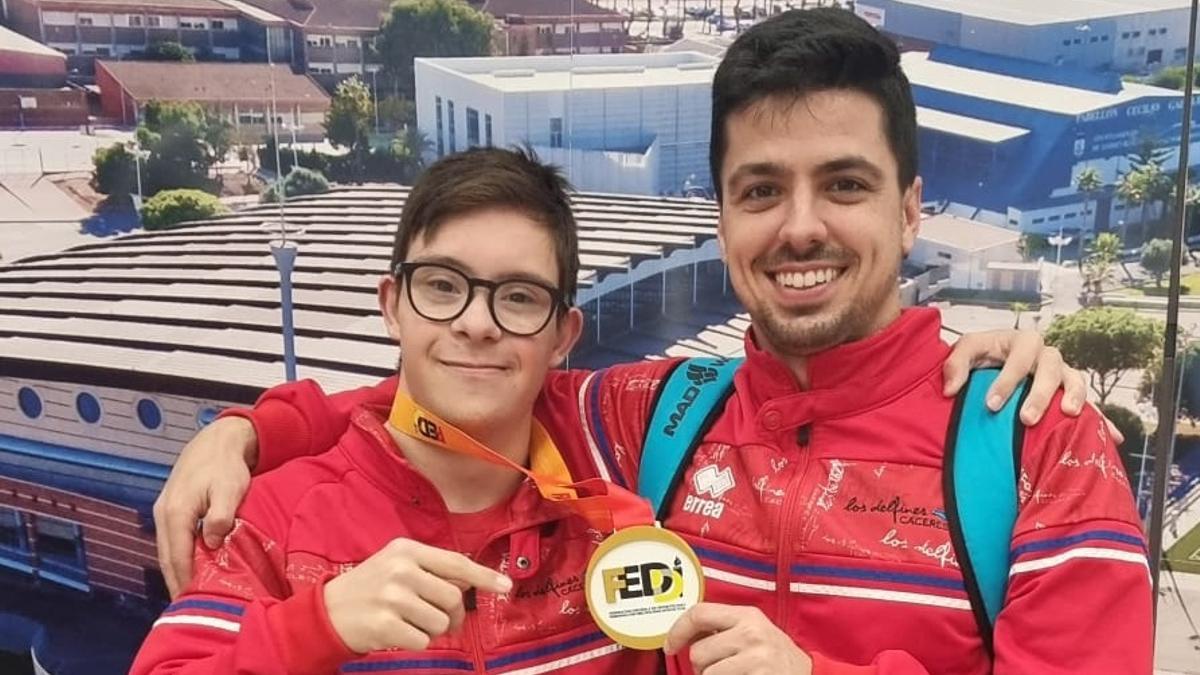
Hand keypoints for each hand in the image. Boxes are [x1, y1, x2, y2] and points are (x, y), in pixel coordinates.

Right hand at [153, 416, 257, 597]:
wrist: (217, 440)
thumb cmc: (226, 466)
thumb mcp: (229, 489)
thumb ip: (220, 517)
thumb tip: (212, 544)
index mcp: (176, 513)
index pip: (177, 557)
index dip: (183, 582)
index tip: (190, 604)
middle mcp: (163, 514)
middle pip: (167, 558)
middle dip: (176, 583)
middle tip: (186, 610)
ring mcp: (163, 511)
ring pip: (167, 550)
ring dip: (175, 572)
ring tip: (187, 596)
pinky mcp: (170, 508)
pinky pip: (171, 541)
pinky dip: (177, 558)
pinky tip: (187, 569)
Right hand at [323, 538, 512, 653]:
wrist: (326, 612)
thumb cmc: (370, 588)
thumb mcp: (397, 565)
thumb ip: (433, 569)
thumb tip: (471, 581)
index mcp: (407, 550)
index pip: (456, 563)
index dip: (484, 576)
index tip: (506, 586)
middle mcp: (401, 570)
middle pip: (454, 598)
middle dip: (454, 615)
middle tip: (442, 621)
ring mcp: (392, 598)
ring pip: (441, 623)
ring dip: (431, 630)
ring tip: (408, 622)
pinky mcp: (384, 626)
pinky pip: (423, 641)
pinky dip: (415, 642)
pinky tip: (396, 633)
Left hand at [664, 603, 811, 674]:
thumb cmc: (773, 654)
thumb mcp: (753, 631)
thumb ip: (722, 628)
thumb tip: (681, 634)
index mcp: (747, 615)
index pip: (698, 613)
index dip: (677, 631)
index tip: (669, 646)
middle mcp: (751, 634)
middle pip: (698, 653)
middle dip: (702, 666)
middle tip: (721, 668)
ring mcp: (756, 659)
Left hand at [943, 330, 1124, 442]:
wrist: (995, 362)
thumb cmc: (982, 355)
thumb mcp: (965, 351)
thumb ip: (955, 364)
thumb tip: (950, 389)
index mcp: (1023, 342)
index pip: (1019, 358)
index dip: (1006, 381)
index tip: (991, 405)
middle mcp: (1047, 356)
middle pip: (1052, 370)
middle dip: (1040, 394)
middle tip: (1026, 419)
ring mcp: (1063, 374)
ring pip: (1075, 381)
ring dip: (1074, 398)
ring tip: (1068, 416)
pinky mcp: (1070, 393)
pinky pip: (1091, 405)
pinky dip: (1103, 420)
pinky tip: (1112, 437)